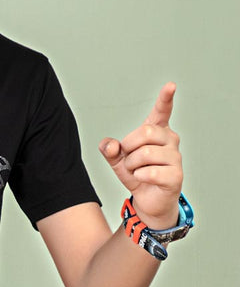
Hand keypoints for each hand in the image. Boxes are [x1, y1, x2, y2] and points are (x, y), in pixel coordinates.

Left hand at [99, 82, 182, 228]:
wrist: (148, 200)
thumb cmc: (137, 174)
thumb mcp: (117, 160)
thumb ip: (109, 149)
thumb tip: (111, 145)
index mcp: (157, 132)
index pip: (162, 111)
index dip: (165, 98)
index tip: (170, 85)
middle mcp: (170, 140)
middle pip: (145, 132)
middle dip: (129, 147)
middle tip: (129, 160)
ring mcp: (176, 158)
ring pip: (145, 154)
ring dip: (132, 165)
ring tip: (137, 172)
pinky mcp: (176, 176)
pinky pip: (150, 172)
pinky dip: (139, 177)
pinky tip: (144, 180)